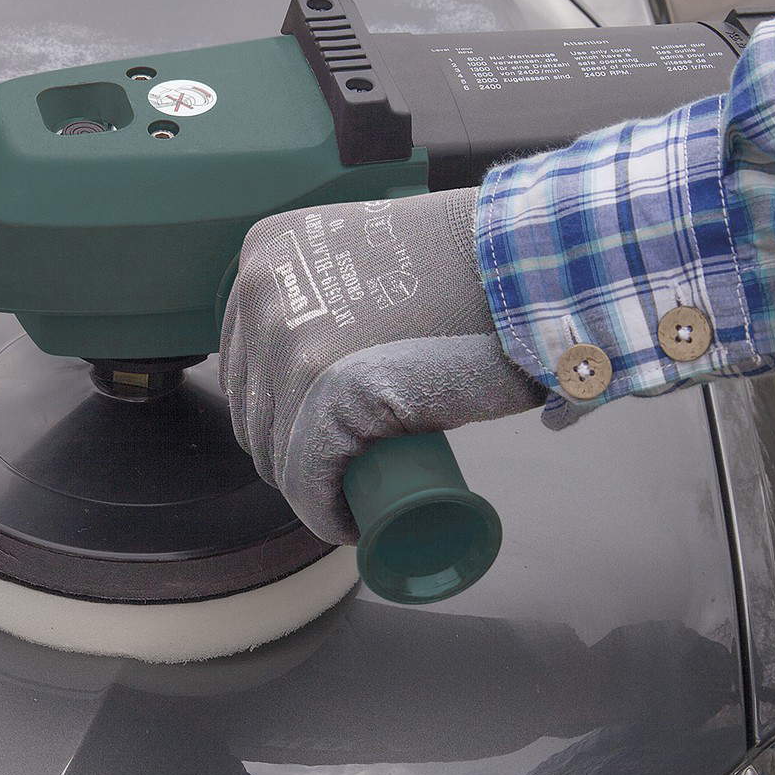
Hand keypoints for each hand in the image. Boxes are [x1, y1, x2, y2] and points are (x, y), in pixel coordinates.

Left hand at [219, 187, 547, 543]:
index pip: (247, 365)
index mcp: (268, 253)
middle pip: (254, 408)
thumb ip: (338, 285)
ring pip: (275, 449)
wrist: (527, 261)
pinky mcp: (322, 386)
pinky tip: (351, 521)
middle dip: (292, 452)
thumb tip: (327, 342)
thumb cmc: (472, 261)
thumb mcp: (375, 253)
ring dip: (311, 483)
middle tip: (347, 471)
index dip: (278, 414)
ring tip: (358, 492)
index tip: (318, 439)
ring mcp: (287, 337)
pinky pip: (304, 475)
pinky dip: (325, 511)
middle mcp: (264, 289)